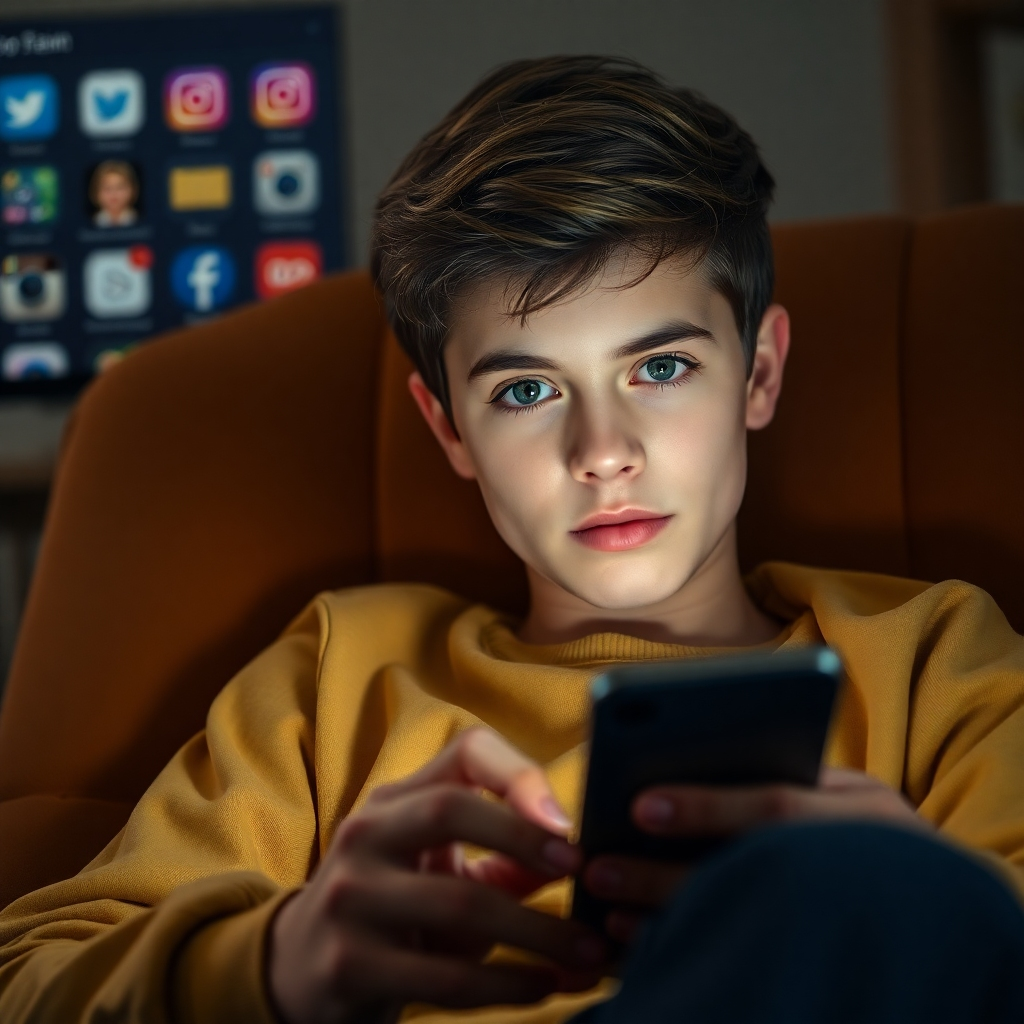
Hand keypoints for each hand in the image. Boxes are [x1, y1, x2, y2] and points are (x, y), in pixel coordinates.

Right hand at [269, 728, 607, 1023]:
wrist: (299, 970)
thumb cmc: (395, 907)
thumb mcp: (438, 868)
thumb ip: (503, 861)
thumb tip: (579, 861)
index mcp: (396, 799)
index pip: (464, 752)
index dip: (519, 775)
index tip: (569, 822)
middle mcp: (366, 833)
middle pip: (449, 809)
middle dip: (524, 839)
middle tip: (587, 875)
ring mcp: (350, 897)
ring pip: (457, 903)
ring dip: (538, 932)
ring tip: (590, 953)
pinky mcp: (348, 965)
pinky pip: (445, 977)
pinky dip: (506, 984)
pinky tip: (542, 986)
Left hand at [582, 767, 927, 941]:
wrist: (959, 916)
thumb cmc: (884, 837)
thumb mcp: (860, 795)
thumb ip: (797, 780)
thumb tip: (698, 767)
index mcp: (851, 813)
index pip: (774, 807)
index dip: (705, 808)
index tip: (641, 806)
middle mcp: (836, 866)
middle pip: (742, 875)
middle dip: (663, 877)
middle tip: (599, 867)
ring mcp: (822, 916)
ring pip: (737, 926)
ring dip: (666, 923)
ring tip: (608, 911)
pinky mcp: (806, 950)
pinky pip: (741, 955)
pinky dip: (691, 956)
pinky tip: (647, 951)